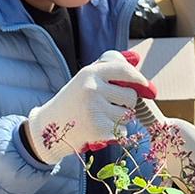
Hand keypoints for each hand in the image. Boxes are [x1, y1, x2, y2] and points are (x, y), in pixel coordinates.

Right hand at [25, 50, 154, 163]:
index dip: (139, 79)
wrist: (48, 127)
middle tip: (110, 107)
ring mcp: (95, 109)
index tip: (146, 86)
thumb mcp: (85, 80)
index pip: (123, 70)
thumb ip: (108, 68)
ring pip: (127, 115)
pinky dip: (115, 133)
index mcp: (90, 73)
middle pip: (130, 97)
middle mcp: (93, 89)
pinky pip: (122, 131)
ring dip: (120, 119)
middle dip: (126, 104)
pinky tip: (99, 130)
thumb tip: (137, 59)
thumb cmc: (72, 102)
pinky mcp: (98, 129)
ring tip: (101, 118)